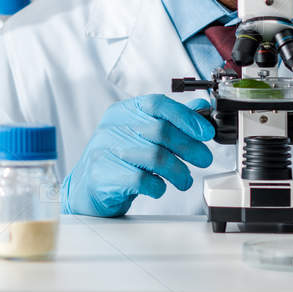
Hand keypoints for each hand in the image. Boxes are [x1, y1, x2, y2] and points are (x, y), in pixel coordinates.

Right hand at [62, 95, 213, 217]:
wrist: (86, 188)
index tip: (206, 133)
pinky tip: (159, 188)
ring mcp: (105, 151)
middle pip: (161, 131)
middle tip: (203, 159)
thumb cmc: (118, 160)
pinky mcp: (104, 176)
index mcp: (122, 112)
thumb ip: (169, 121)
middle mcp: (112, 128)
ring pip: (155, 156)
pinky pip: (142, 180)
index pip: (157, 104)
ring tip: (184, 180)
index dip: (186, 117)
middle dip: (190, 147)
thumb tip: (200, 108)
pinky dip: (158, 187)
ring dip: (178, 171)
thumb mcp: (142, 136)